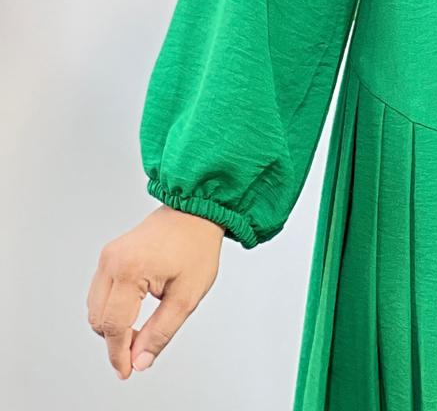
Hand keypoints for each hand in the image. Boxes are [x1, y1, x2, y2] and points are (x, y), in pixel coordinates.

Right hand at [86, 206, 225, 378]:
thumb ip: (161, 332)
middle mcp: (112, 261)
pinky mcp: (110, 254)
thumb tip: (140, 361)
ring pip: (95, 308)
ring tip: (140, 329)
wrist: (197, 209)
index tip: (127, 371)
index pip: (114, 326)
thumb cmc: (197, 246)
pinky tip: (132, 312)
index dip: (119, 355)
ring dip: (112, 325)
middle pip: (99, 320)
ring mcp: (108, 256)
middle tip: (140, 349)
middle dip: (116, 341)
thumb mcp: (187, 296)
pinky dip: (111, 308)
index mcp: (130, 270)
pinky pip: (99, 292)